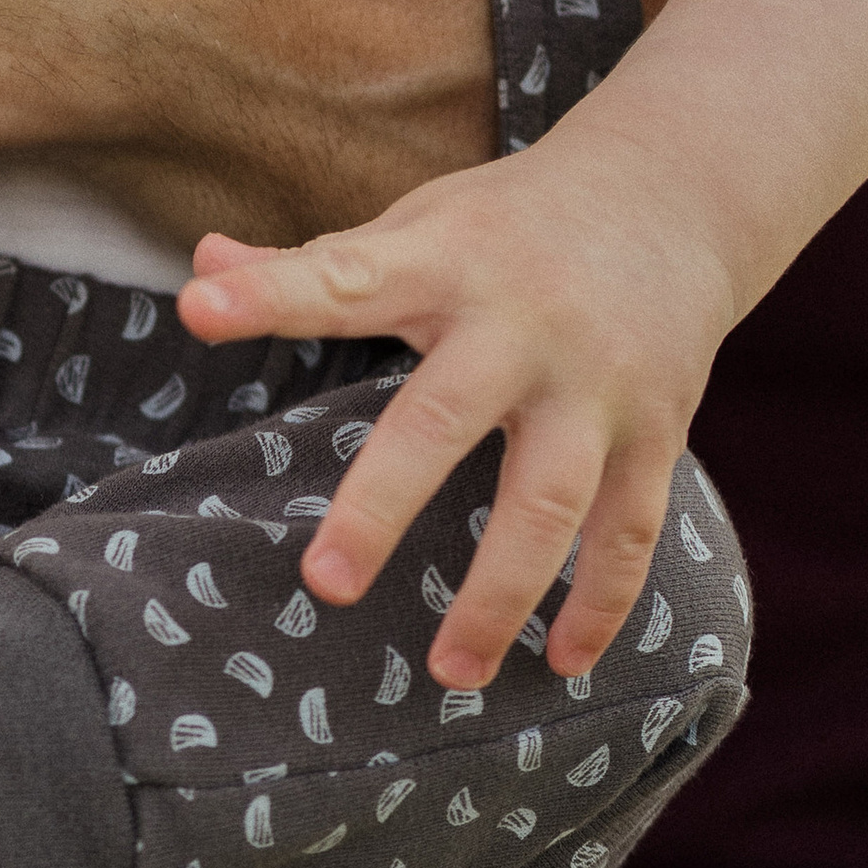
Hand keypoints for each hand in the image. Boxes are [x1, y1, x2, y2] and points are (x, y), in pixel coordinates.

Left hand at [177, 141, 733, 687]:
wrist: (671, 194)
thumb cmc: (508, 223)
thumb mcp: (417, 221)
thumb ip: (314, 260)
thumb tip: (202, 258)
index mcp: (442, 262)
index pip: (342, 276)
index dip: (268, 292)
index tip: (197, 308)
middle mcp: (521, 324)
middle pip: (445, 419)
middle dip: (384, 505)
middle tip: (324, 585)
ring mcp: (596, 384)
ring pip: (551, 502)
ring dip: (501, 595)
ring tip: (448, 673)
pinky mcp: (655, 430)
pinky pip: (630, 529)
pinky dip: (602, 603)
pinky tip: (564, 663)